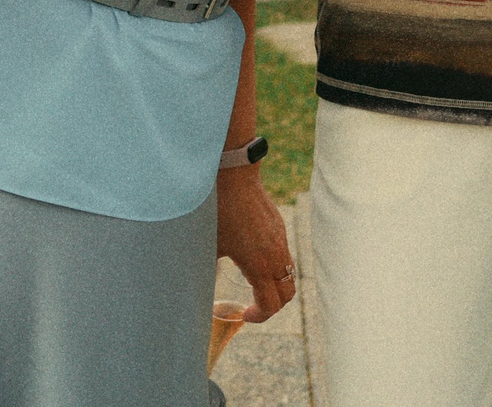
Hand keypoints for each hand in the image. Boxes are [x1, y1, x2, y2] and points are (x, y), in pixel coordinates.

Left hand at [218, 168, 295, 322]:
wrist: (234, 176)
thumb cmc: (218, 211)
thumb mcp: (210, 245)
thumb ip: (209, 270)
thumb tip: (202, 286)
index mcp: (259, 266)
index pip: (270, 305)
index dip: (259, 316)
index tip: (244, 314)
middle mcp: (276, 256)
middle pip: (287, 295)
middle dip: (272, 306)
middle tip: (253, 306)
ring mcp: (281, 240)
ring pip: (289, 274)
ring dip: (276, 286)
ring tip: (254, 284)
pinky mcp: (279, 227)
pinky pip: (285, 256)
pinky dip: (276, 267)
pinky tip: (255, 259)